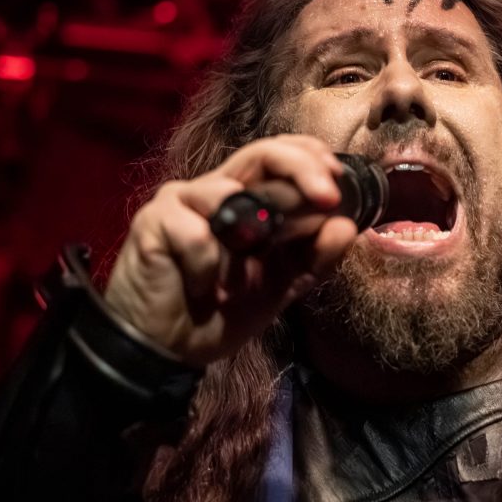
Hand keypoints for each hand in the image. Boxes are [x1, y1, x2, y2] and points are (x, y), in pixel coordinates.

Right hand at [103, 135, 358, 365]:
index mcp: (247, 199)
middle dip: (300, 169)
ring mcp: (182, 202)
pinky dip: (208, 269)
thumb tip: (347, 226)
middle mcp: (215, 191)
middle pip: (260, 152)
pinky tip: (200, 290)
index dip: (311, 158)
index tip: (338, 184)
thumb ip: (315, 258)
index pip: (280, 157)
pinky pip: (196, 234)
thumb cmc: (223, 310)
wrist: (171, 349)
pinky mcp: (154, 222)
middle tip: (328, 197)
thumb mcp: (283, 285)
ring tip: (236, 284)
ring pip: (226, 194)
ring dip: (245, 245)